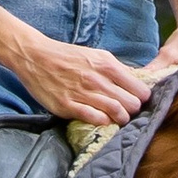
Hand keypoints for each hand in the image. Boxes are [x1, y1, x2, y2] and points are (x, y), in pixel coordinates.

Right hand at [11, 29, 160, 129]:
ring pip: (116, 112)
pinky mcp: (68, 105)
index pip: (139, 88)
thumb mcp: (95, 55)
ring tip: (119, 118)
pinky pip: (94, 119)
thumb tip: (135, 81)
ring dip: (121, 119)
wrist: (35, 57)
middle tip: (129, 111)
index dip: (142, 97)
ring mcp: (82, 93)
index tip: (138, 100)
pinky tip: (102, 120)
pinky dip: (103, 122)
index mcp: (107, 64)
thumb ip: (115, 69)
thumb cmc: (66, 56)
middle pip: (131, 102)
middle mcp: (97, 79)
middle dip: (133, 110)